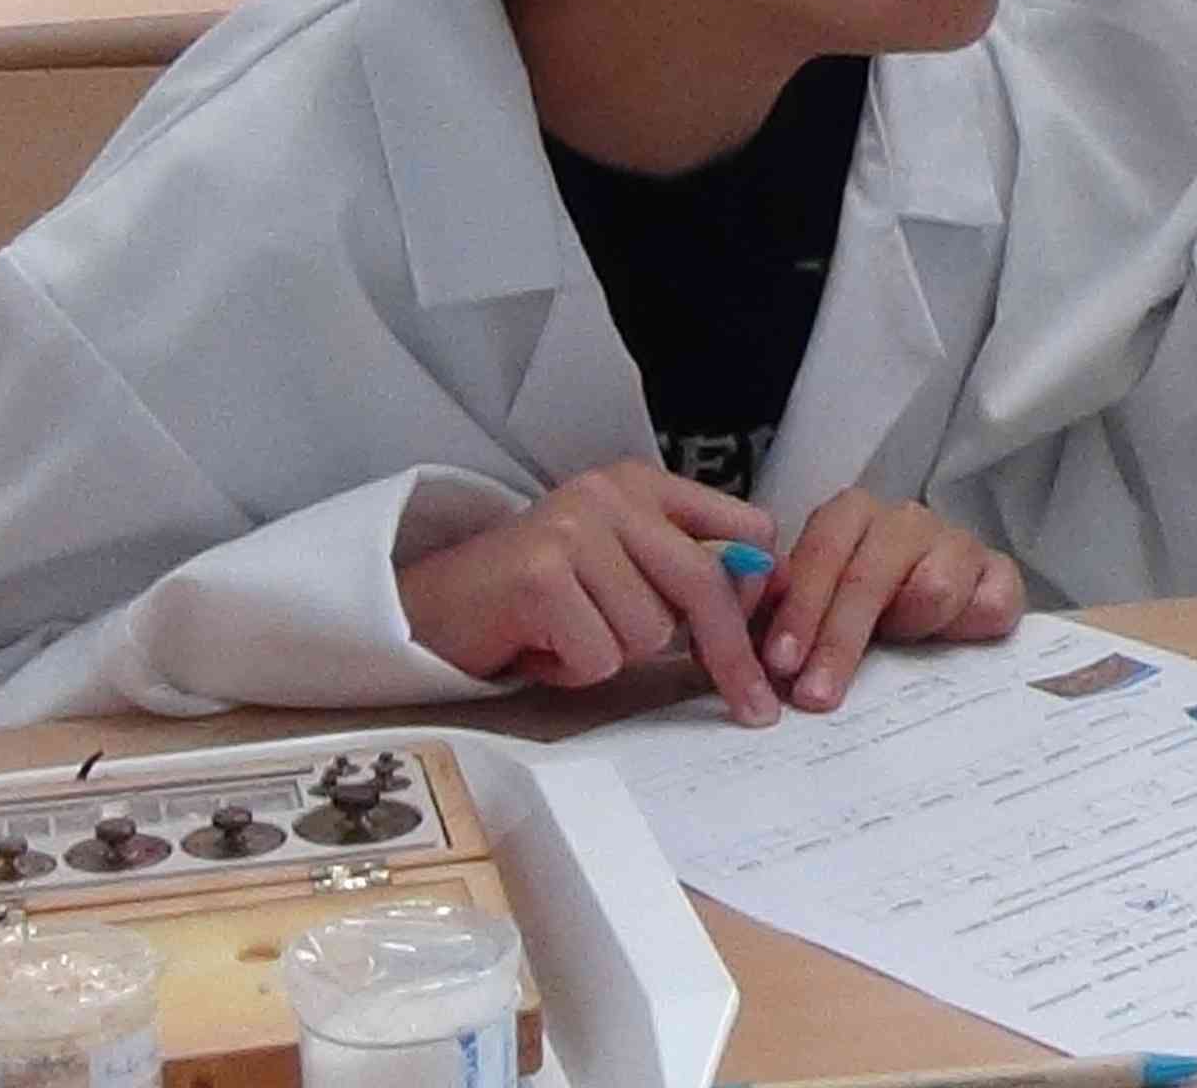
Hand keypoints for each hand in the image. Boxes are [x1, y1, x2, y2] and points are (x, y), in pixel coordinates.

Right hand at [397, 461, 782, 724]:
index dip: (759, 594)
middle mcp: (610, 496)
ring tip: (567, 636)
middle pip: (706, 585)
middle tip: (755, 710)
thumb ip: (681, 574)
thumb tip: (768, 608)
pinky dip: (572, 670)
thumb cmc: (535, 598)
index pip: (744, 529)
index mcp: (641, 486)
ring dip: (612, 655)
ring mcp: (573, 531)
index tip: (768, 645)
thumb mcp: (619, 568)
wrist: (427, 608)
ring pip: (650, 633)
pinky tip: (540, 647)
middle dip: (732, 657)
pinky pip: (600, 657)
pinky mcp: (540, 577)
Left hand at [755, 489, 1026, 712]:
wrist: (938, 596)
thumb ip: (779, 617)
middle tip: (815, 693)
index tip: (780, 662)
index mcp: (851, 516)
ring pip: (934, 590)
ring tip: (900, 647)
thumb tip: (738, 654)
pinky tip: (954, 640)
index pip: (822, 556)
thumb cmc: (858, 605)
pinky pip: (992, 604)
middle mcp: (904, 520)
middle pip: (870, 578)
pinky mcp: (1001, 573)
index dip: (800, 610)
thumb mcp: (811, 607)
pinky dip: (971, 627)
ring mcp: (957, 542)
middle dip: (837, 640)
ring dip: (911, 628)